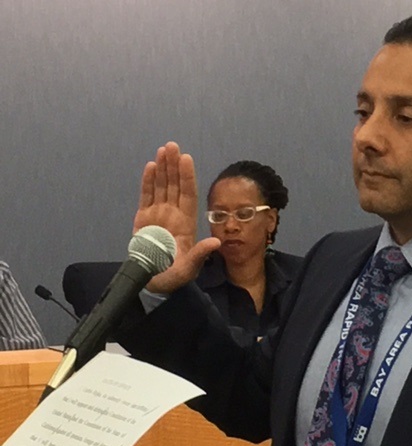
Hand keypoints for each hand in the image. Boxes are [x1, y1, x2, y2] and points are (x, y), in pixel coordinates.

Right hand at [134, 141, 220, 292]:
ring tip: (162, 150)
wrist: (153, 282)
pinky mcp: (143, 218)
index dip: (187, 177)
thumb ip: (200, 254)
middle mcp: (174, 214)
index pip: (188, 194)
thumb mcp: (189, 268)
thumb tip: (216, 242)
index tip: (186, 159)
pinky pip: (146, 196)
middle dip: (174, 166)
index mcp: (186, 223)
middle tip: (172, 146)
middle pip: (174, 185)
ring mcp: (158, 214)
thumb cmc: (174, 276)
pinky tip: (150, 166)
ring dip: (162, 168)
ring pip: (161, 186)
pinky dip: (147, 181)